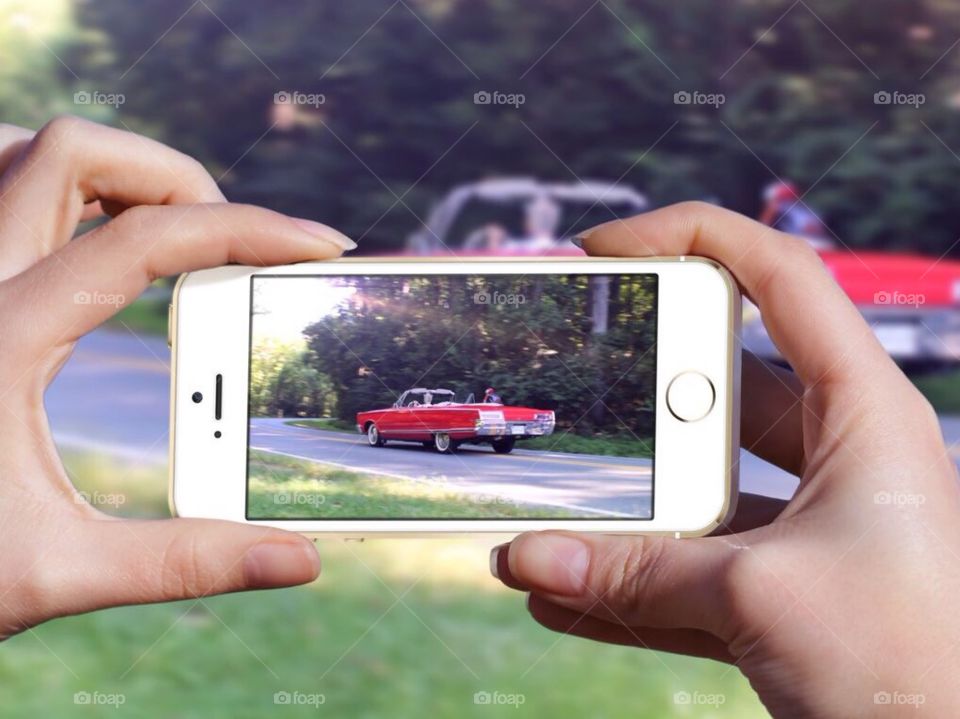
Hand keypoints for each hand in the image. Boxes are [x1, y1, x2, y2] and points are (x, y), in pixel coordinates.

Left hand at [0, 117, 353, 636]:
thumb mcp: (57, 571)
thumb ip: (182, 563)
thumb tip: (298, 560)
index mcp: (2, 339)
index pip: (142, 240)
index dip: (245, 229)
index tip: (315, 244)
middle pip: (75, 153)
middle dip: (177, 178)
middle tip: (236, 239)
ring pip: (26, 156)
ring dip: (112, 173)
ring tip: (175, 228)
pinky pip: (5, 195)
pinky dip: (65, 194)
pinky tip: (98, 246)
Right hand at [491, 202, 959, 716]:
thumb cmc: (921, 669)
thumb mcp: (762, 596)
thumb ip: (636, 571)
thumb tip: (532, 558)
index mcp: (864, 411)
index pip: (781, 277)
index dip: (693, 238)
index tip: (610, 248)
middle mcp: (836, 453)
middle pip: (718, 384)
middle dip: (640, 388)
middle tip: (571, 381)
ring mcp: (805, 520)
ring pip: (695, 484)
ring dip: (623, 503)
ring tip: (550, 506)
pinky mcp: (781, 584)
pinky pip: (690, 564)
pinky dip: (629, 577)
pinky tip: (563, 593)